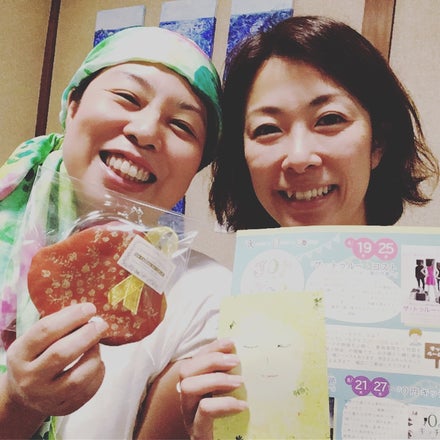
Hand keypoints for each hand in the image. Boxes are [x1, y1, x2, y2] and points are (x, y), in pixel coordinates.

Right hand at [3, 303, 107, 421]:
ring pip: (77, 378)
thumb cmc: (36, 357)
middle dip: (87, 336)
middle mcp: (29, 377)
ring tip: (97, 345)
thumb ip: (57, 326)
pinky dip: (98, 375)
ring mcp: (45, 397)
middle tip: (101, 325)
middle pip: (61, 354)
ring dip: (94, 357)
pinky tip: (98, 363)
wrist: (24, 394)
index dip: (70, 317)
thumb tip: (88, 312)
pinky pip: (87, 392)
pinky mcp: (61, 409)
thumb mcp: (35, 341)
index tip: (90, 308)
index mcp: (20, 353)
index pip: (45, 331)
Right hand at [178, 338, 247, 439]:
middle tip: (235, 361)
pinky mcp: (197, 432)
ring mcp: (189, 415)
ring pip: (188, 387)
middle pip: (185, 370)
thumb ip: (230, 376)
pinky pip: (204, 411)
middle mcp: (187, 398)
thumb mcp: (229, 394)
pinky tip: (241, 405)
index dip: (212, 348)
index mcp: (195, 385)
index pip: (196, 359)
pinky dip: (223, 403)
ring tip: (239, 381)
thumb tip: (242, 354)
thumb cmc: (229, 423)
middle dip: (210, 360)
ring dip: (215, 379)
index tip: (231, 342)